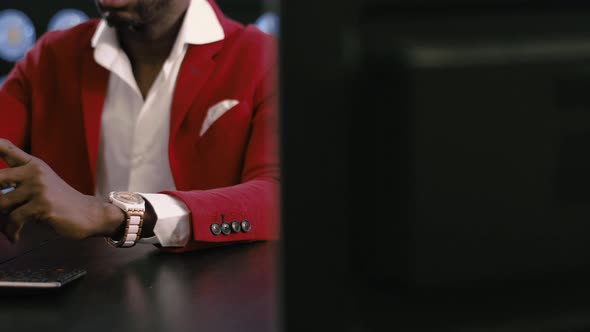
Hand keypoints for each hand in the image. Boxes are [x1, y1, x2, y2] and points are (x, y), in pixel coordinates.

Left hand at [0, 139, 124, 242]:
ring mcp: (39, 188)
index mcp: (32, 165)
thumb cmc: (60, 202)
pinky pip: (14, 220)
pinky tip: (15, 236)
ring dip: (2, 220)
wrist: (89, 214)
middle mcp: (34, 172)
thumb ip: (16, 184)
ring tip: (8, 226)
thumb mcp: (40, 185)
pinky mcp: (42, 205)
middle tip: (0, 207)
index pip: (5, 147)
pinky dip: (11, 231)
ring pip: (0, 204)